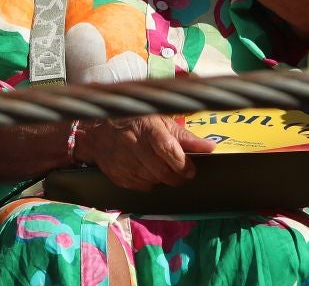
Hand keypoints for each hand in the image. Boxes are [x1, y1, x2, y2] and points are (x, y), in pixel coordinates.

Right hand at [76, 114, 214, 189]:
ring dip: (162, 178)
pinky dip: (148, 182)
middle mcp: (133, 145)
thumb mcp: (160, 121)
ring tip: (162, 167)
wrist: (97, 130)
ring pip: (153, 181)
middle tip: (182, 173)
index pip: (168, 150)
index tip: (190, 169)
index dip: (182, 163)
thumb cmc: (135, 122)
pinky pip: (141, 187)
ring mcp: (123, 162)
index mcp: (147, 128)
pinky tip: (147, 171)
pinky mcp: (117, 175)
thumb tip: (211, 147)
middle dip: (177, 176)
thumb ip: (185, 137)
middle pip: (162, 171)